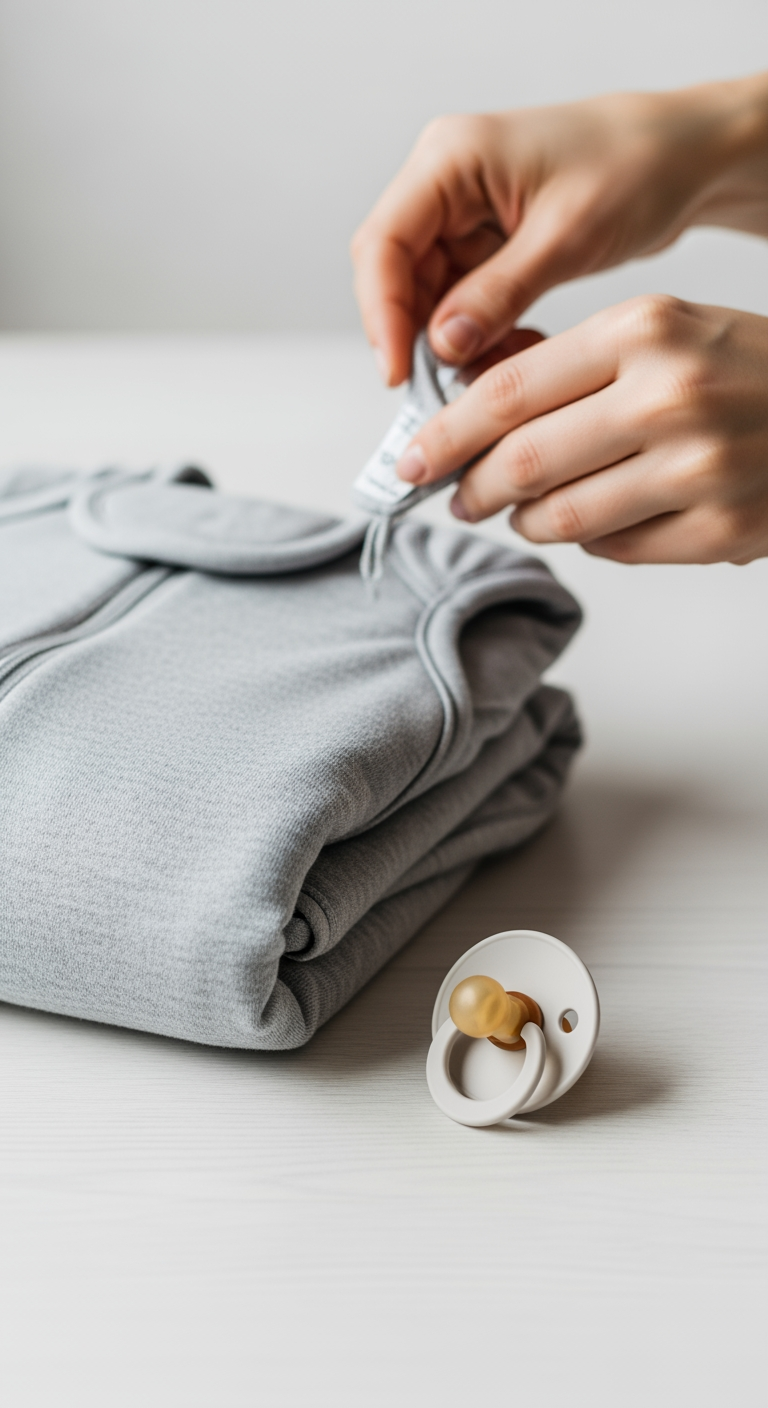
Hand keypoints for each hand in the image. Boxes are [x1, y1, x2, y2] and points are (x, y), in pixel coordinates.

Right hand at [351, 76, 767, 385]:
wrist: (685, 157)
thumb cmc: (637, 165)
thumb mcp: (565, 237)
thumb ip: (497, 294)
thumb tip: (442, 346)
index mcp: (450, 159)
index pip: (383, 245)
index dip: (382, 316)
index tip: (399, 374)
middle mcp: (446, 184)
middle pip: (397, 277)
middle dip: (418, 338)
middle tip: (447, 391)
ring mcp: (464, 217)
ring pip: (428, 299)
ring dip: (454, 345)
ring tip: (498, 373)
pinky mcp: (487, 245)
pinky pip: (462, 304)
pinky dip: (481, 338)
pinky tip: (515, 354)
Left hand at [395, 296, 767, 564]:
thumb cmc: (744, 367)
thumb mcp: (665, 330)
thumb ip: (572, 364)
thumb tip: (470, 404)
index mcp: (644, 329)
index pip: (508, 390)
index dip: (446, 431)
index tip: (414, 454)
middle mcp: (668, 396)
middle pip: (522, 461)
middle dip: (470, 487)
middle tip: (454, 496)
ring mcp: (699, 469)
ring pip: (561, 517)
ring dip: (524, 521)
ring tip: (519, 513)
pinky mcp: (722, 530)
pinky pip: (615, 549)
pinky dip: (587, 541)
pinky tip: (593, 520)